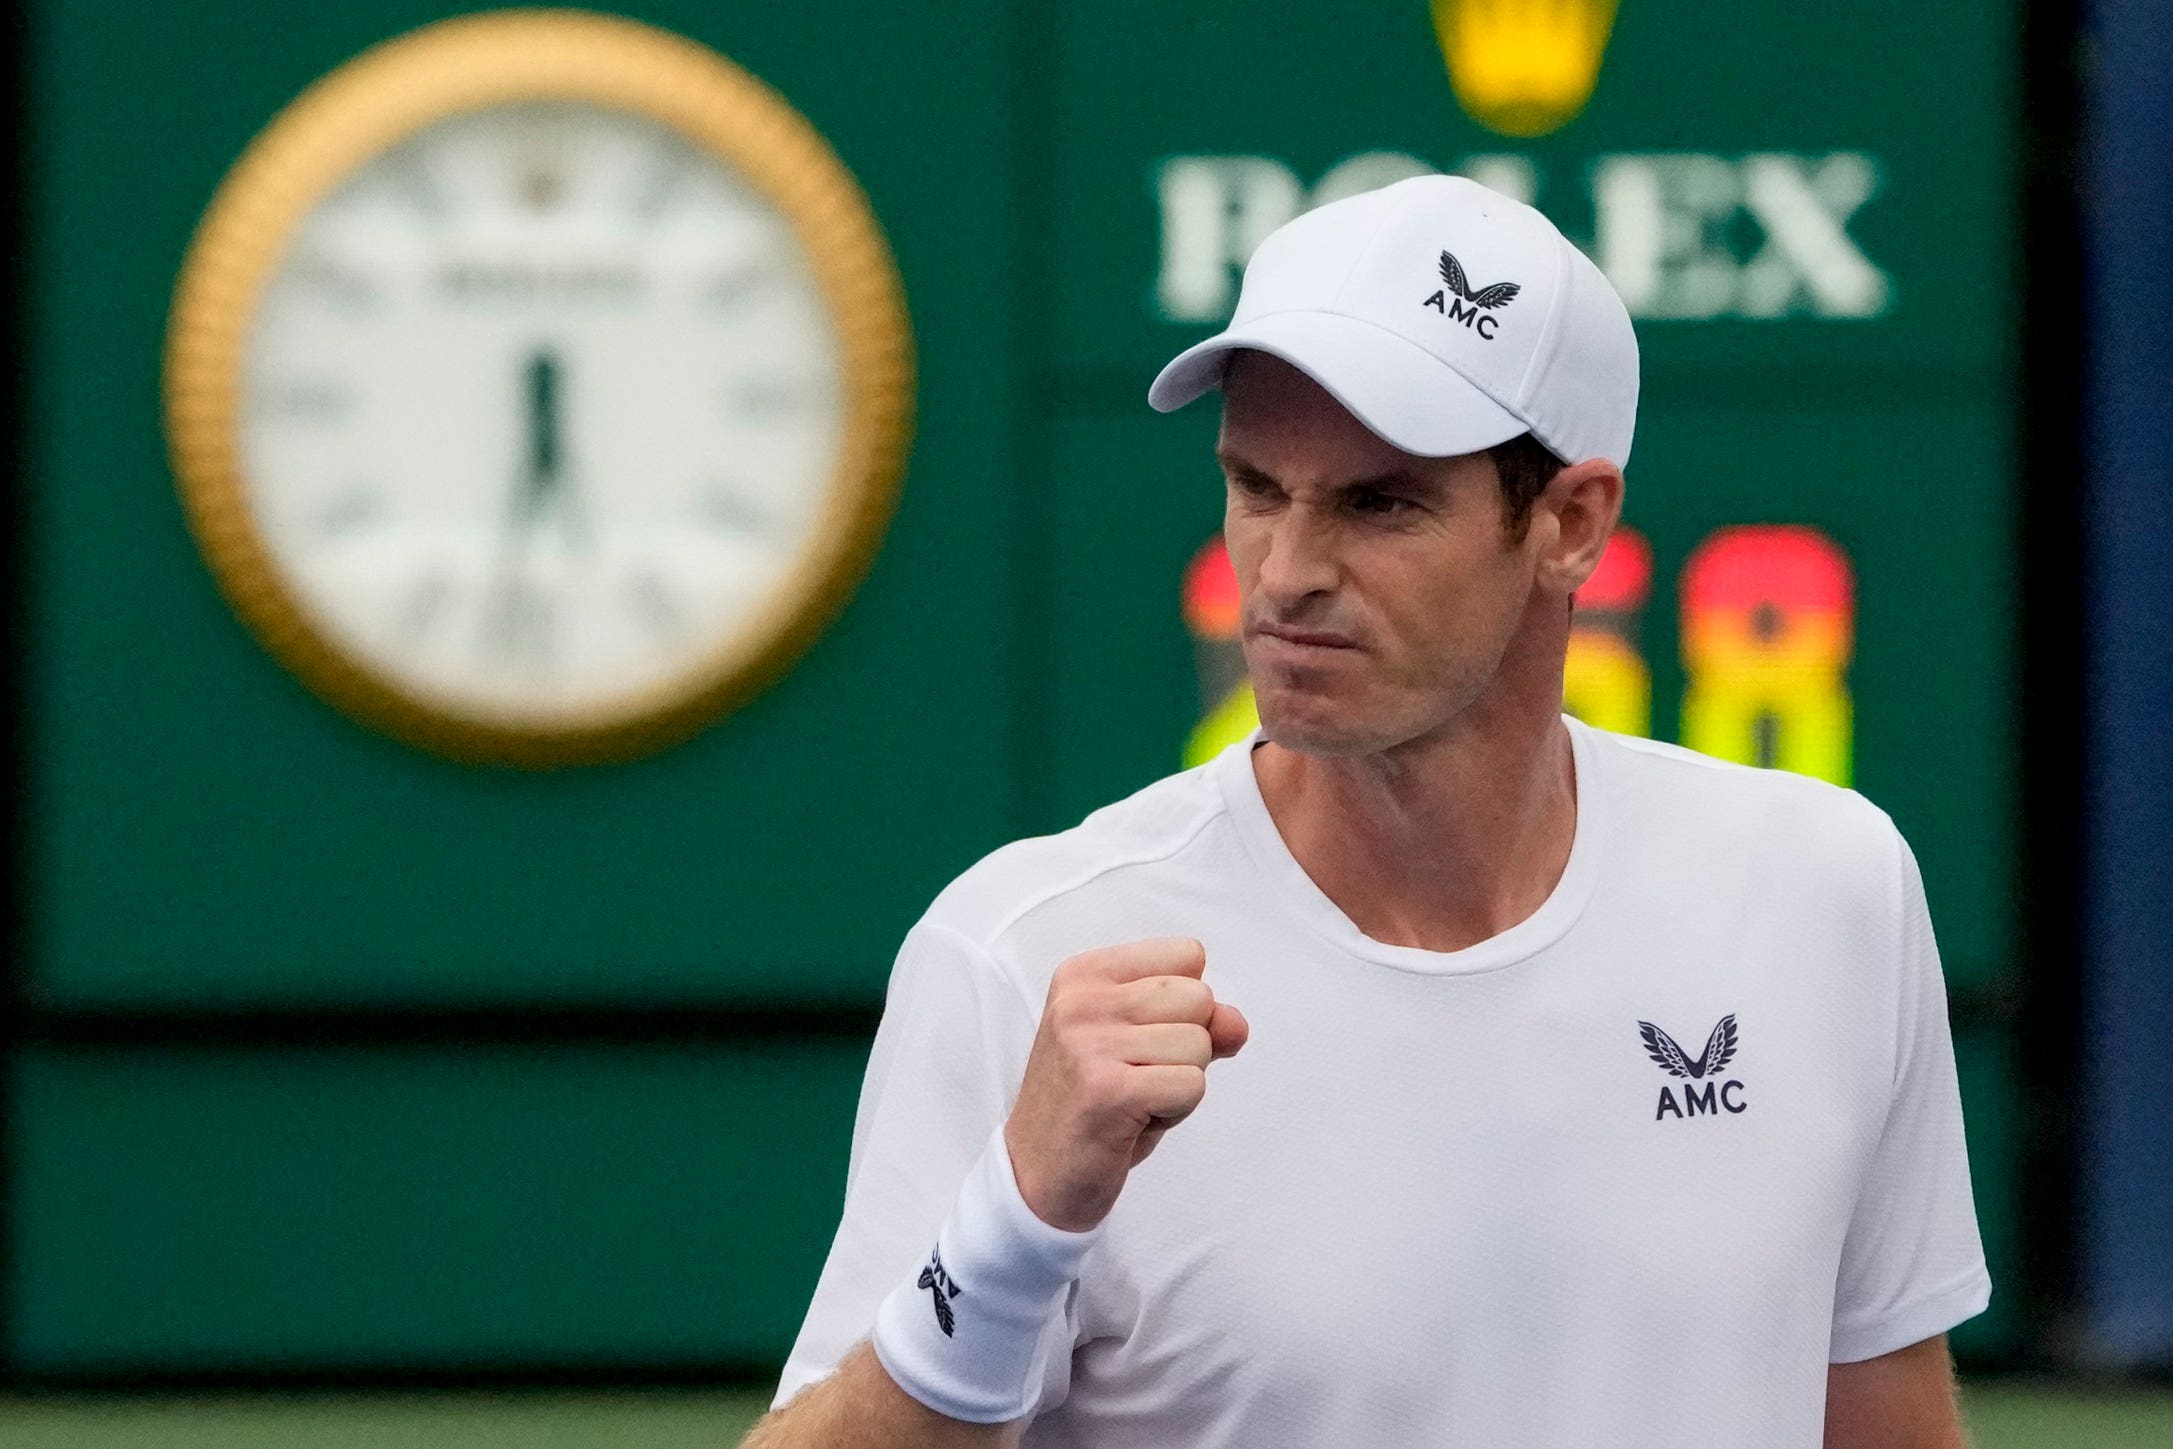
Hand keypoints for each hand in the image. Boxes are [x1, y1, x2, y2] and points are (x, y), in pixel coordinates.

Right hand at [1004, 937, 1248, 1232]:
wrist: (1036, 1173)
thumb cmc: (1094, 1104)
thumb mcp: (1143, 1046)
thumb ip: (1196, 1021)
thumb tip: (1236, 1023)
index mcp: (1085, 975)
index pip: (1188, 955)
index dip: (1185, 1006)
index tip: (1140, 1041)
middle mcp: (1081, 1001)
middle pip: (1199, 998)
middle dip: (1188, 1046)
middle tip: (1138, 1076)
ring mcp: (1089, 1043)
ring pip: (1199, 1044)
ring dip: (1180, 1083)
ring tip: (1134, 1100)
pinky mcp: (1107, 1090)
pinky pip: (1192, 1085)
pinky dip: (1176, 1111)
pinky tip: (1133, 1121)